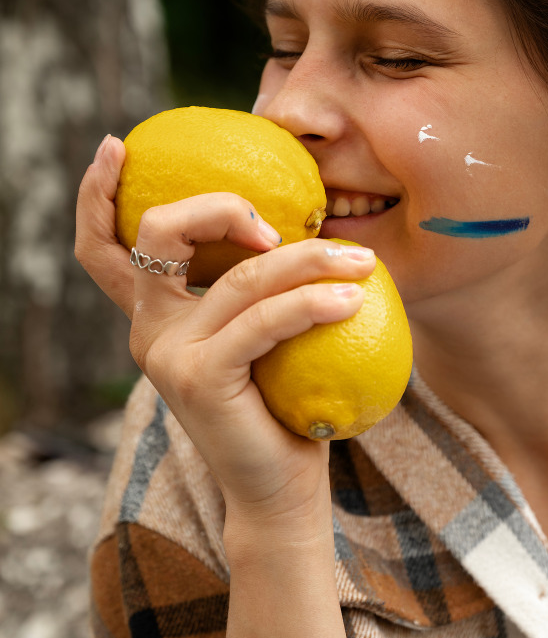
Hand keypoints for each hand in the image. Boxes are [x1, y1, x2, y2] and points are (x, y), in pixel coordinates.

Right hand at [75, 134, 375, 525]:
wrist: (278, 489)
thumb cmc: (282, 406)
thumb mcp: (266, 338)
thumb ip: (260, 291)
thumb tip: (314, 221)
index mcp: (158, 314)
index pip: (106, 249)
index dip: (95, 194)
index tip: (116, 148)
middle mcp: (149, 327)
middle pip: (156, 235)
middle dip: (219, 207)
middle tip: (281, 225)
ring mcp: (167, 352)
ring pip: (239, 276)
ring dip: (310, 259)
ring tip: (362, 263)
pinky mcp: (197, 377)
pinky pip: (263, 321)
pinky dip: (312, 303)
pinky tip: (352, 300)